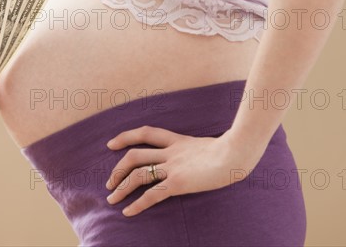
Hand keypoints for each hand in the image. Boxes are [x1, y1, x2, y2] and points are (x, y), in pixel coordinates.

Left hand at [104, 125, 266, 216]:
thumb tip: (204, 156)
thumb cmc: (233, 150)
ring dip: (121, 187)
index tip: (111, 143)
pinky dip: (137, 204)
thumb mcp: (212, 144)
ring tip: (112, 199)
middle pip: (135, 155)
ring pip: (138, 175)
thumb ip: (201, 150)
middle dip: (118, 169)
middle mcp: (171, 153)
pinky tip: (128, 212)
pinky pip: (152, 195)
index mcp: (178, 141)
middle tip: (108, 182)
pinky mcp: (178, 183)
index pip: (146, 133)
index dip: (126, 137)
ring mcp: (173, 167)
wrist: (237, 153)